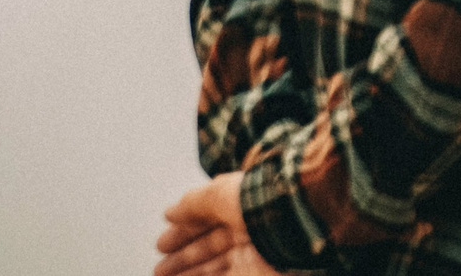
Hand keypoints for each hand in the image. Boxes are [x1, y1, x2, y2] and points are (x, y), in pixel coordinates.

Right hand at [154, 174, 281, 275]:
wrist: (301, 224)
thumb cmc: (264, 201)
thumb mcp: (221, 193)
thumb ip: (193, 203)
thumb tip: (170, 212)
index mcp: (244, 205)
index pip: (209, 219)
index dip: (184, 231)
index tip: (161, 244)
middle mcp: (250, 230)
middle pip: (210, 247)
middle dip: (183, 258)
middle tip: (159, 269)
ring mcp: (254, 256)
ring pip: (215, 268)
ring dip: (189, 274)